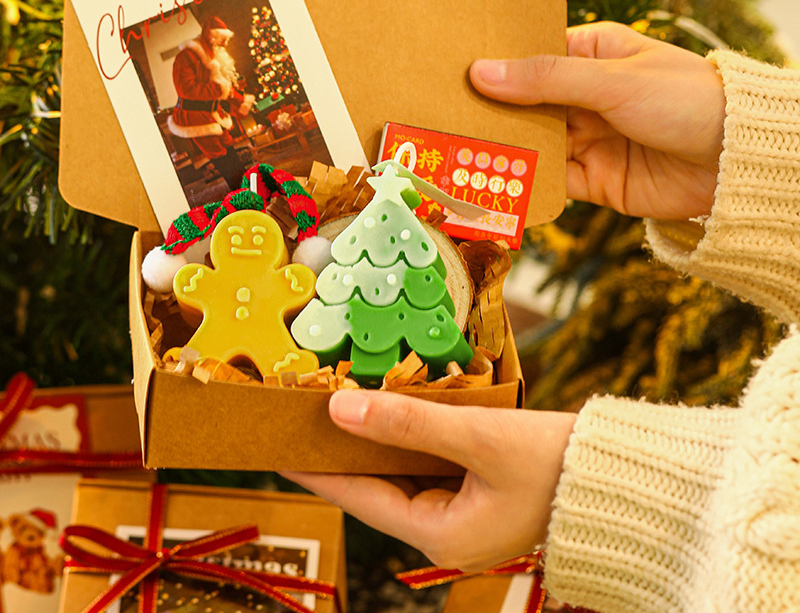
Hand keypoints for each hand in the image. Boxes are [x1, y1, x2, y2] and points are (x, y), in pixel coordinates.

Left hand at [281, 390, 575, 571]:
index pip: (360, 498)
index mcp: (441, 534)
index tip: (283, 446)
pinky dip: (409, 442)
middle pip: (378, 488)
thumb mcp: (477, 438)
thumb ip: (408, 423)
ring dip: (377, 443)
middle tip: (309, 417)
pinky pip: (429, 469)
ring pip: (404, 476)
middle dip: (346, 452)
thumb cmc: (554, 464)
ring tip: (343, 410)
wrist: (621, 478)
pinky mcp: (479, 497)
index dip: (319, 469)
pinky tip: (395, 416)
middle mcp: (447, 533)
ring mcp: (464, 516)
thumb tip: (340, 410)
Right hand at [469, 21, 724, 219]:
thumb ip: (545, 78)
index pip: (529, 58)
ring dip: (501, 150)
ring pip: (530, 145)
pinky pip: (549, 182)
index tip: (449, 72)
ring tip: (456, 154)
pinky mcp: (592, 181)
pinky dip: (524, 184)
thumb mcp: (611, 79)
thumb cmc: (685, 98)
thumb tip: (482, 71)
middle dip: (489, 113)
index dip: (493, 66)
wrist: (736, 160)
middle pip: (523, 106)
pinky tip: (494, 185)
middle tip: (441, 117)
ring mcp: (586, 140)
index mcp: (589, 57)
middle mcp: (582, 98)